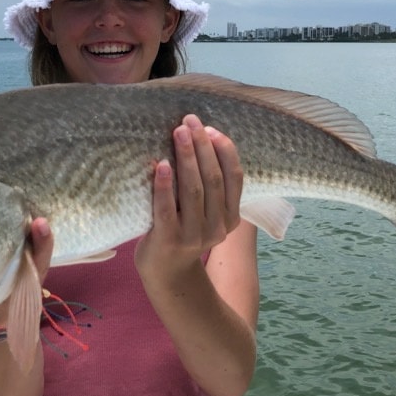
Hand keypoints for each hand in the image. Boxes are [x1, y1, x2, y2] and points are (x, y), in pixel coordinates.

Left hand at [135, 114, 243, 279]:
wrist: (167, 273)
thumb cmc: (184, 232)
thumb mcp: (206, 214)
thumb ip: (209, 188)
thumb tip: (197, 140)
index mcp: (230, 218)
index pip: (234, 178)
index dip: (224, 151)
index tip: (211, 129)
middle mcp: (216, 227)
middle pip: (213, 179)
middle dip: (202, 147)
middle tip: (190, 121)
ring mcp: (193, 236)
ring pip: (194, 191)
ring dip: (187, 158)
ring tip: (178, 133)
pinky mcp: (169, 241)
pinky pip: (166, 209)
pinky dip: (164, 185)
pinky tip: (161, 164)